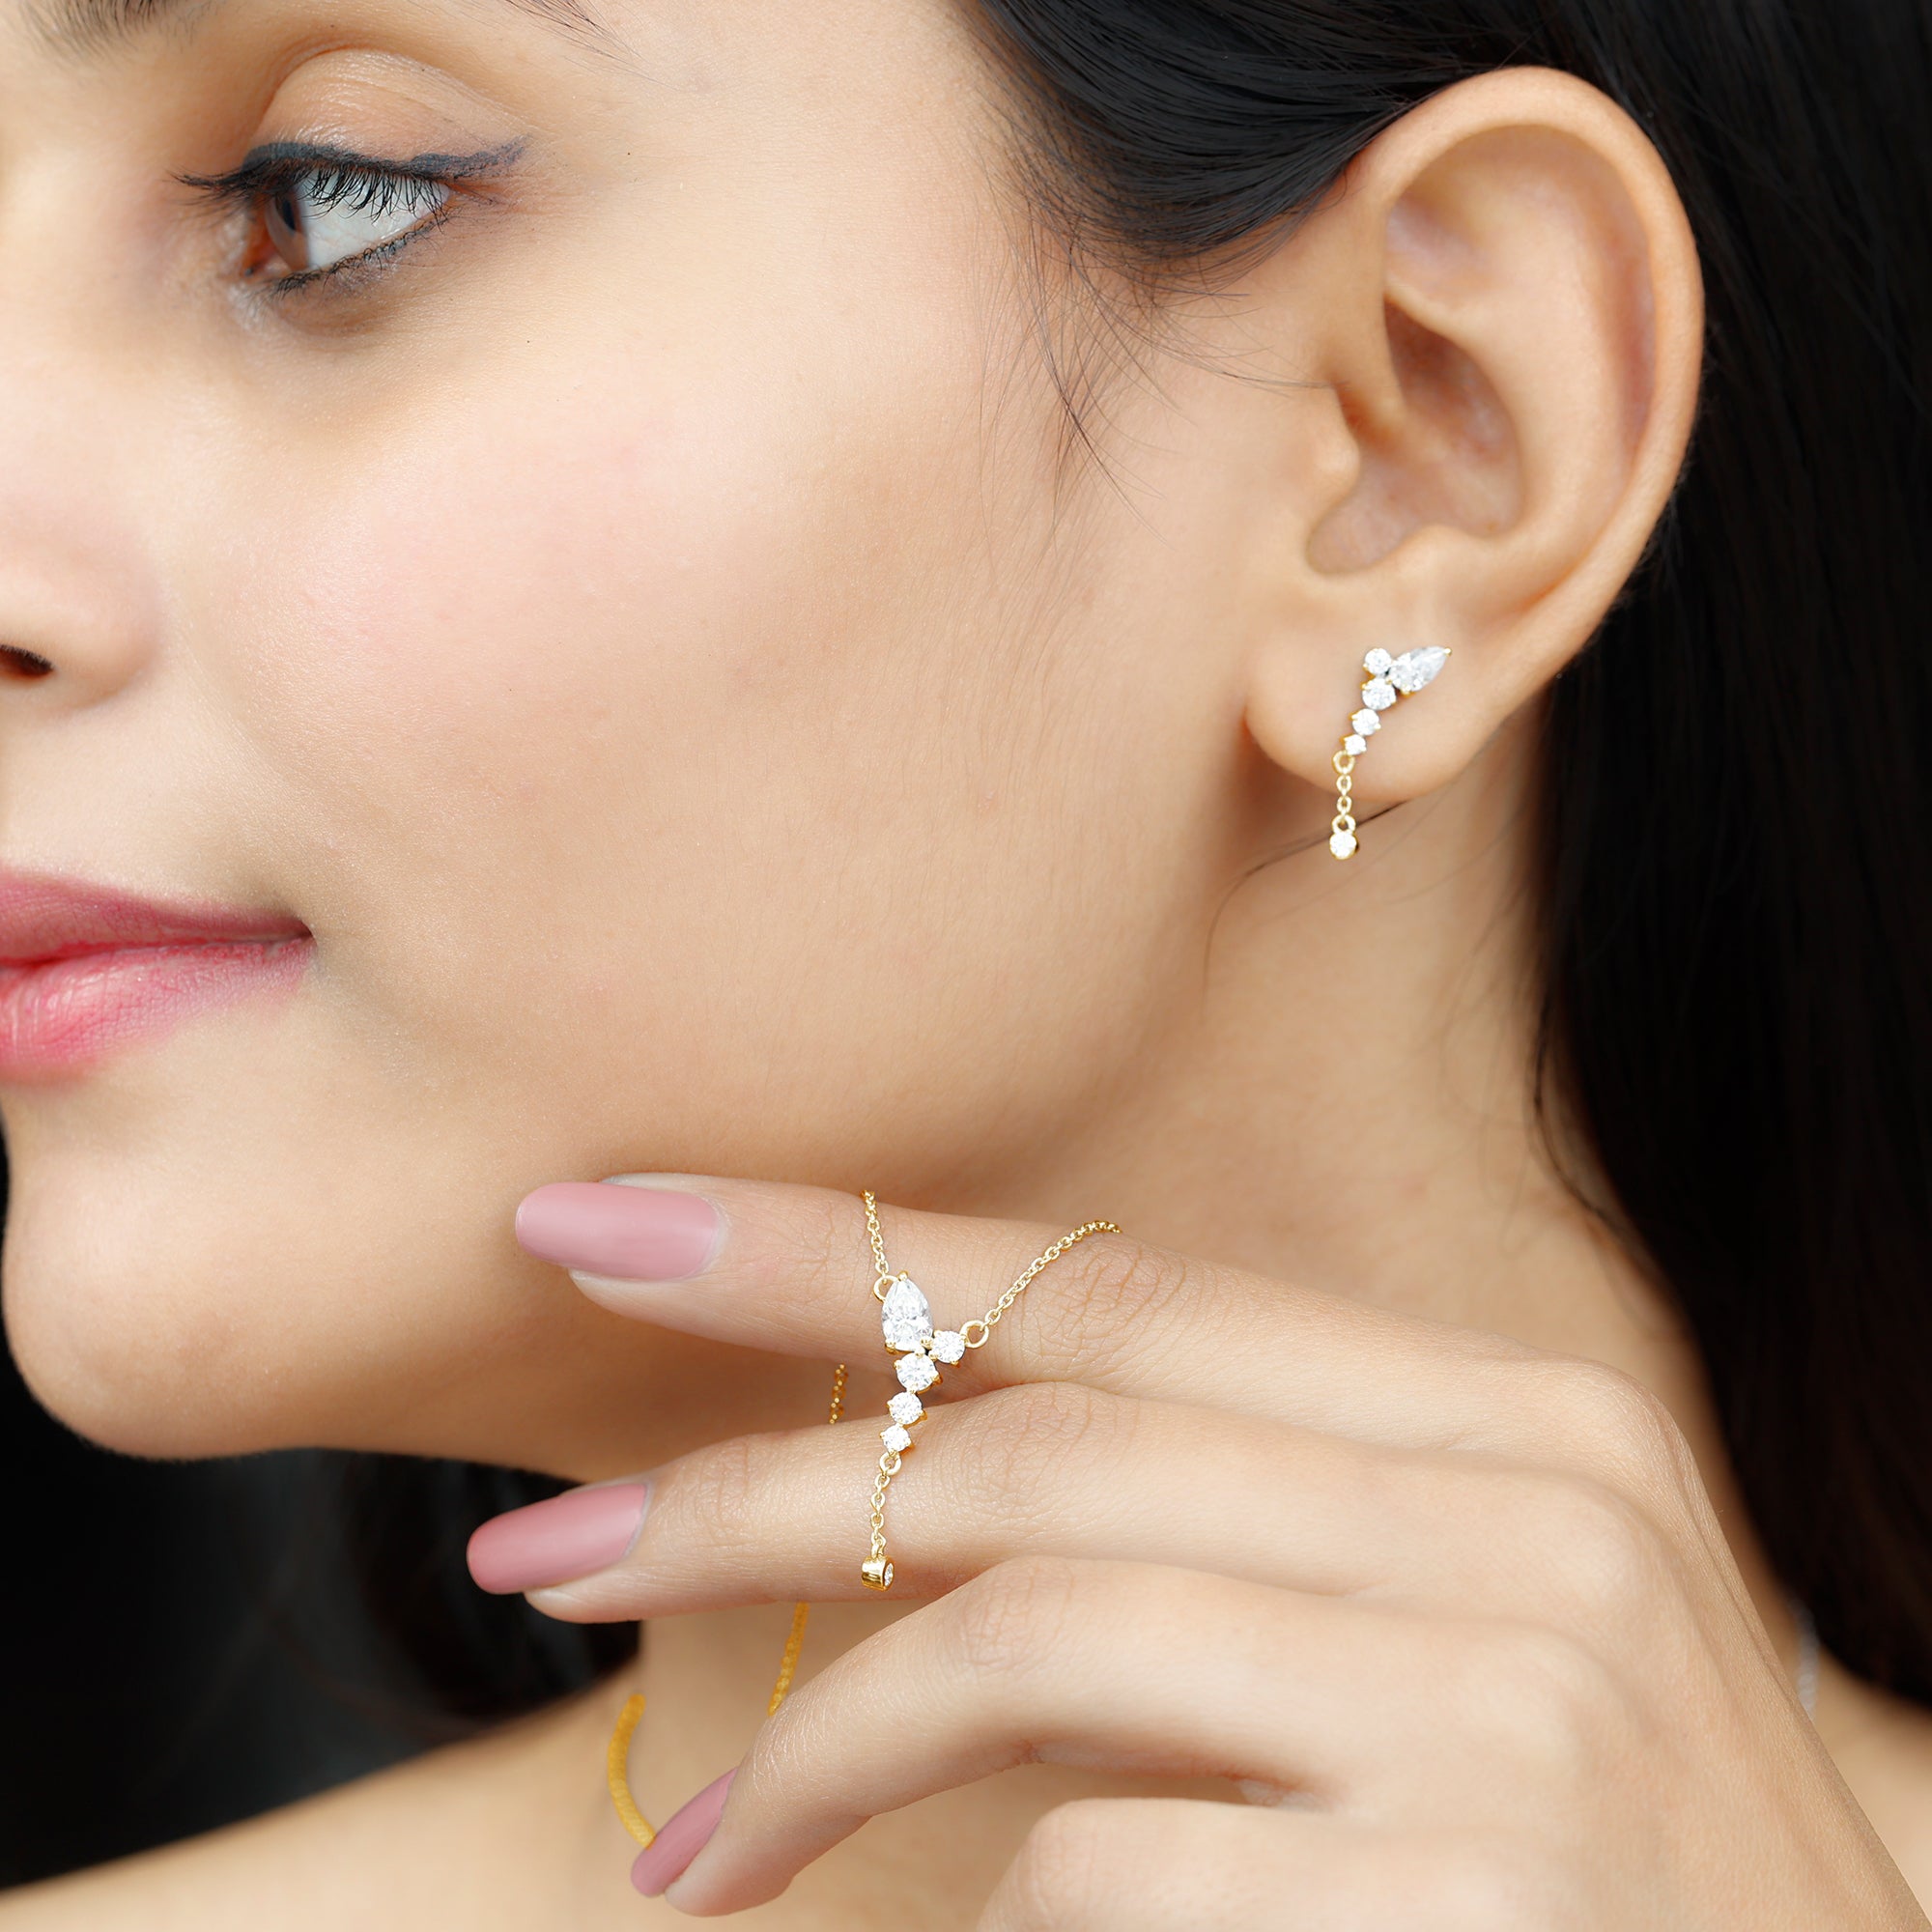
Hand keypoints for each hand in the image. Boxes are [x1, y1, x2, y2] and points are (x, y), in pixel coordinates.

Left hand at [488, 1177, 1923, 1927]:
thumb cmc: (1590, 1878)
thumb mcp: (1436, 1648)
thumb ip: (1229, 1543)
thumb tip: (927, 1505)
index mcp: (1510, 1422)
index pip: (1106, 1282)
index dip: (834, 1246)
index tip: (607, 1234)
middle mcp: (1530, 1515)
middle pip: (1034, 1445)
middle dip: (753, 1484)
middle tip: (544, 1546)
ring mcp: (1517, 1699)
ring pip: (1033, 1633)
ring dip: (814, 1738)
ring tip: (695, 1841)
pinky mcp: (1478, 1891)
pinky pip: (1106, 1864)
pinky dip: (983, 1909)